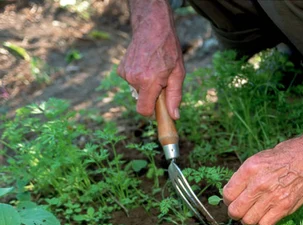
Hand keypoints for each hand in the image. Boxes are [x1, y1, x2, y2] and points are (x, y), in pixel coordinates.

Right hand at [118, 1, 183, 118]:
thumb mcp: (178, 74)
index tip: (159, 109)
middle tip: (162, 81)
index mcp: (148, 82)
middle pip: (142, 100)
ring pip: (137, 91)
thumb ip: (175, 96)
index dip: (152, 113)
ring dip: (146, 86)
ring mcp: (125, 74)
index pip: (143, 110)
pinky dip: (139, 79)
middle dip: (152, 96)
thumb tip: (174, 116)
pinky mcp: (121, 70)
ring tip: (154, 70)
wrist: (152, 28)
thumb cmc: (168, 50)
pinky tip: (145, 66)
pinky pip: (132, 82)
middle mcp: (134, 79)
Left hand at [223, 134, 302, 224]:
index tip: (234, 199)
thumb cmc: (287, 155)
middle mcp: (259, 183)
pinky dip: (262, 223)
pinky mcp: (285, 207)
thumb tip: (233, 193)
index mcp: (250, 168)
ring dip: (249, 218)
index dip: (228, 199)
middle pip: (235, 211)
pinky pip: (265, 224)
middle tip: (242, 208)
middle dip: (236, 212)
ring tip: (254, 212)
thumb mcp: (261, 157)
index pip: (228, 193)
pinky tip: (265, 215)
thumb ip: (246, 176)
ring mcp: (272, 197)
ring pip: (248, 220)